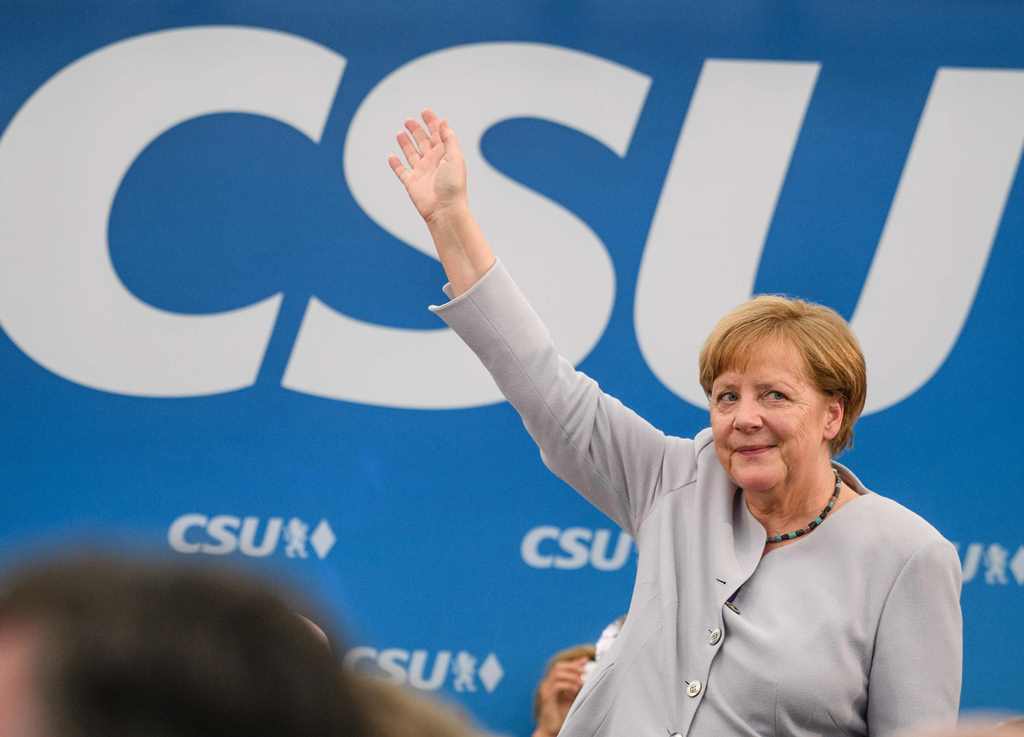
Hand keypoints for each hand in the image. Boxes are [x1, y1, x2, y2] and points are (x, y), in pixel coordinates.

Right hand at [387, 109, 466, 223]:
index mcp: (445, 155)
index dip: (432, 122)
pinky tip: (391, 156)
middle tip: (409, 120)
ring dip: (406, 143)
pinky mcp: (411, 183)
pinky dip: (395, 164)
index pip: (437, 134)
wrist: (445, 210)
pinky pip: (401, 171)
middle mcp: (433, 162)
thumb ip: (449, 139)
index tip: (425, 111)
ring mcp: (422, 172)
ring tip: (400, 133)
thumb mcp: (455, 157)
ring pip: (411, 154)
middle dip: (416, 130)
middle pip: (423, 142)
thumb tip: (444, 122)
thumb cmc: (453, 185)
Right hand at [533, 657, 588, 736]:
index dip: (573, 662)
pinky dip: (568, 685)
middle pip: (557, 667)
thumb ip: (576, 683)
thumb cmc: (562, 714)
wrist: (552, 729)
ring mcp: (545, 690)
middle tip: (584, 672)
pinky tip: (575, 690)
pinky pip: (557, 685)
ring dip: (571, 676)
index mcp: (551, 682)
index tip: (586, 661)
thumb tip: (585, 672)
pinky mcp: (547, 698)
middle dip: (573, 667)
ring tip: (581, 683)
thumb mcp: (572, 695)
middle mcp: (546, 684)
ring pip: (557, 674)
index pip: (561, 666)